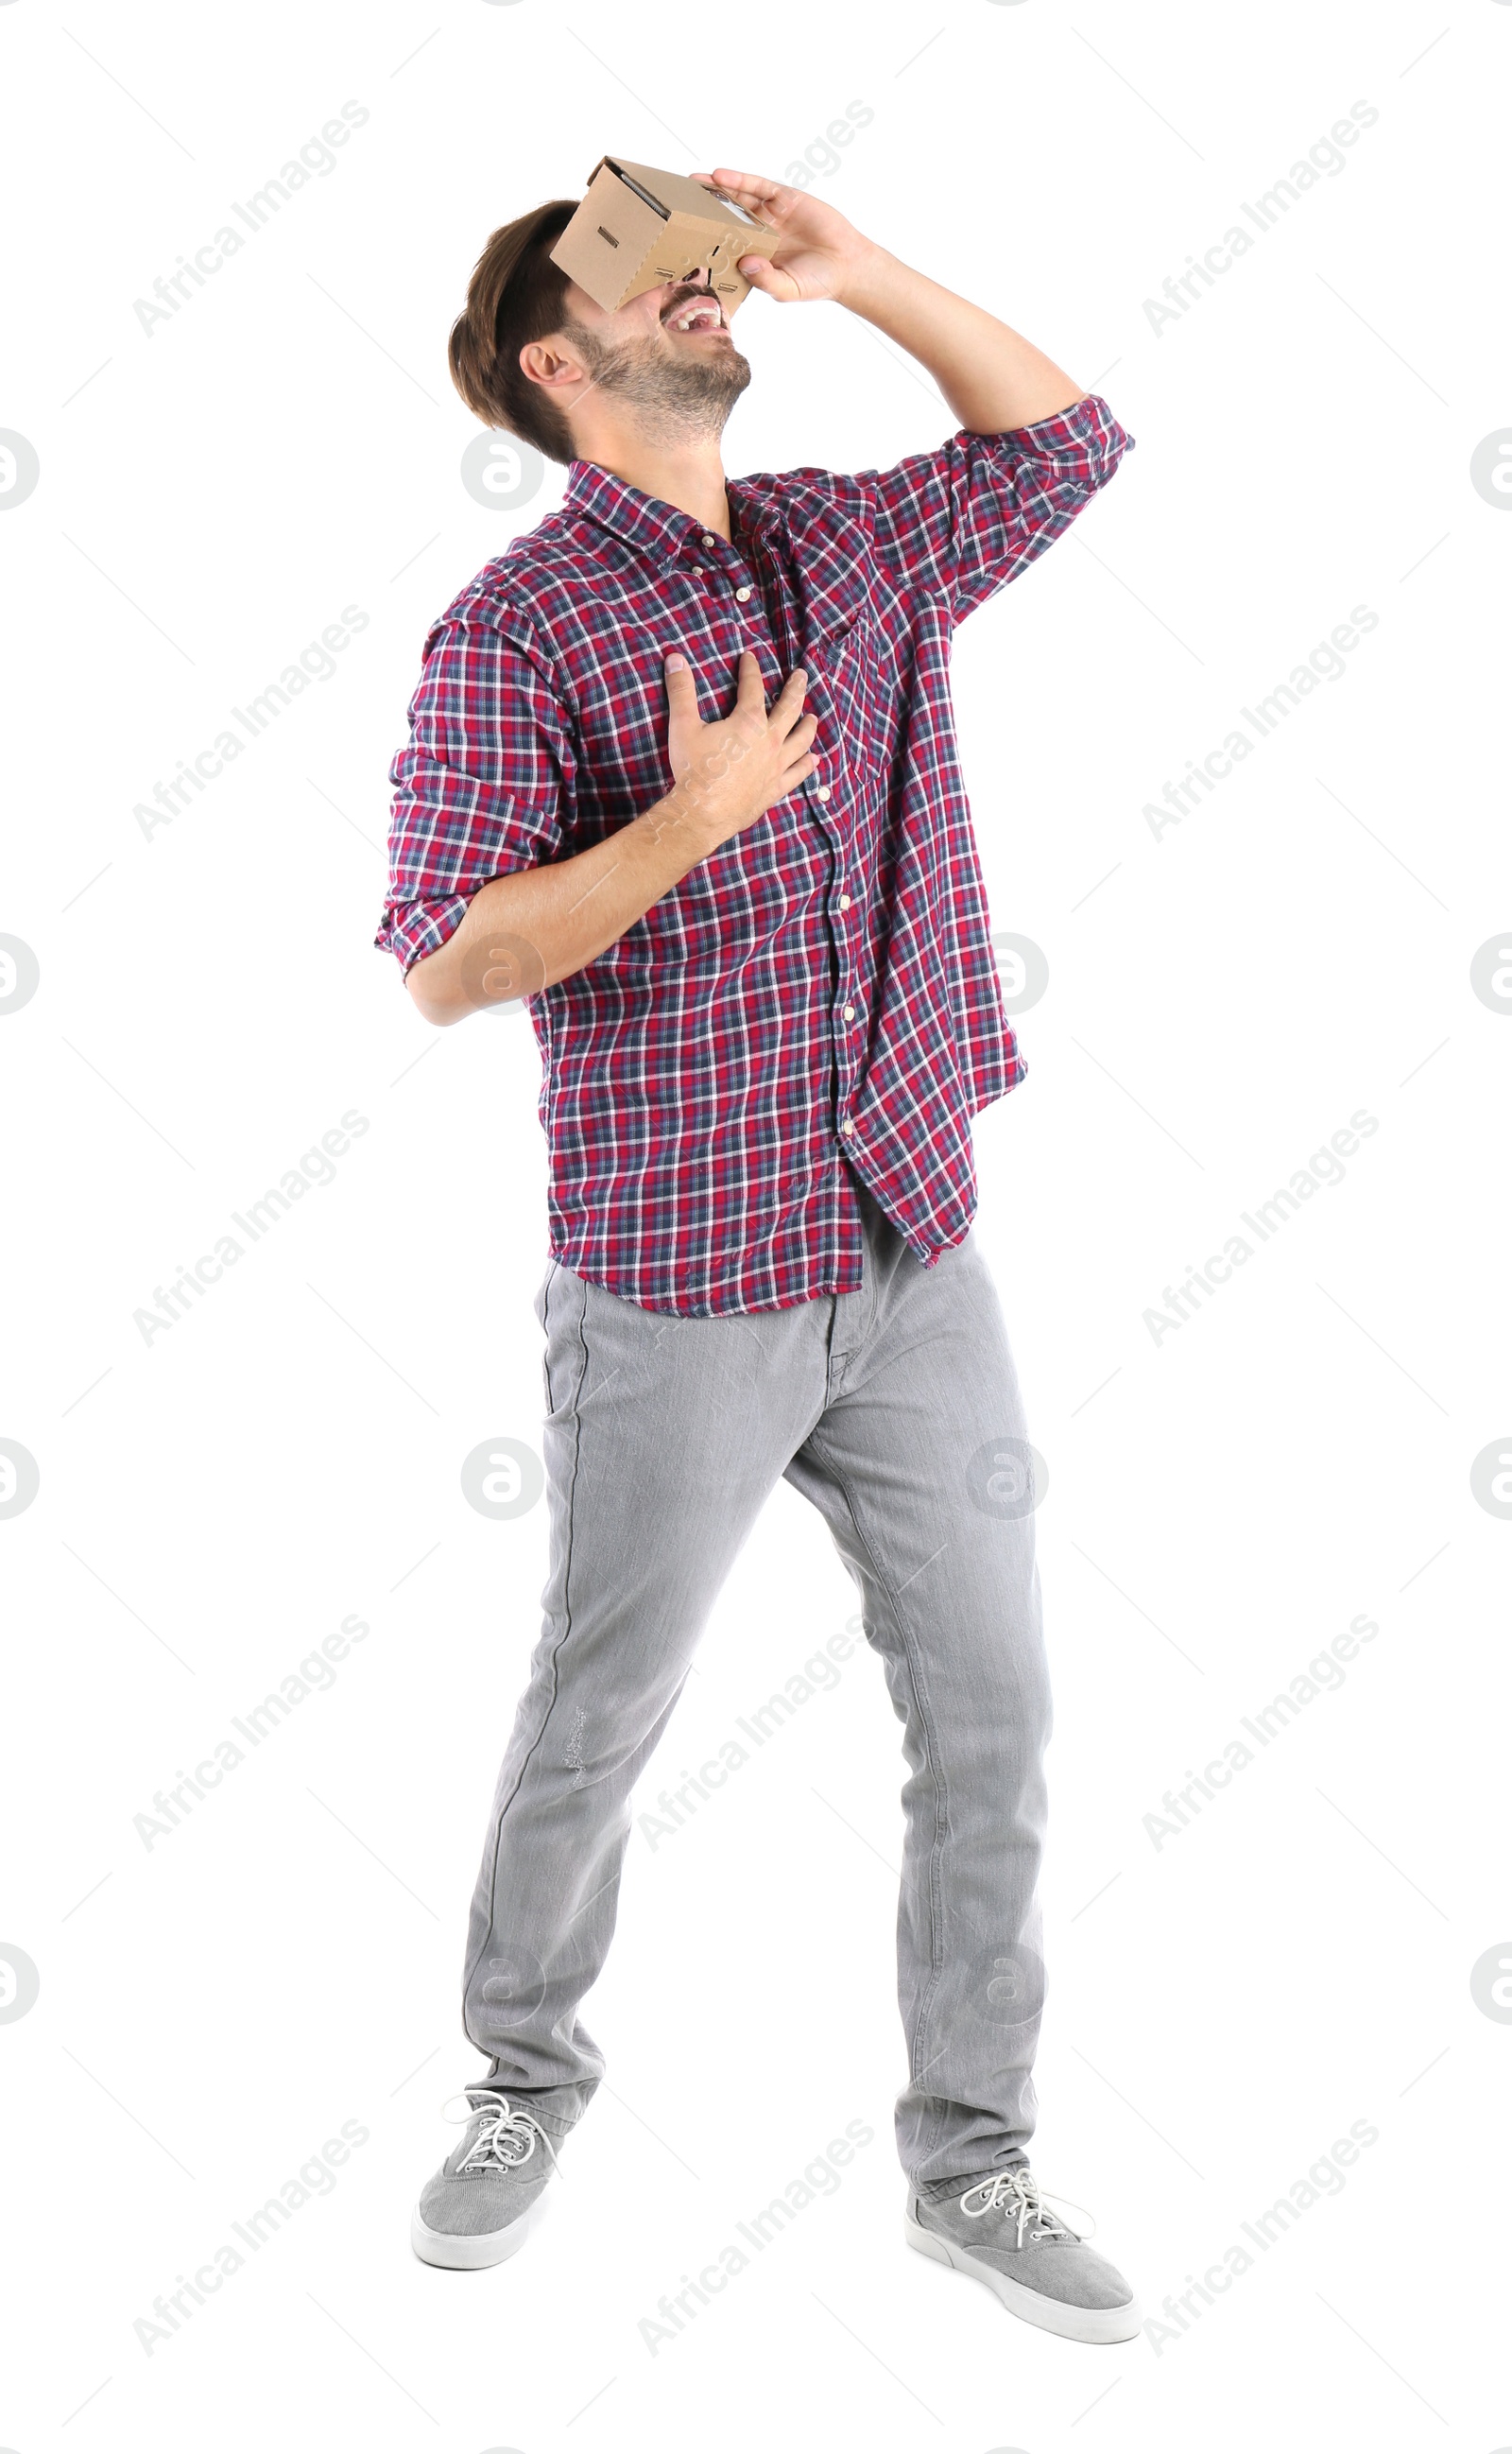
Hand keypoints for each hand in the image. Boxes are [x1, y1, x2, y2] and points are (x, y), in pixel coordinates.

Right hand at [660, 649, 816, 844]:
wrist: (703, 813)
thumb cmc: (693, 770)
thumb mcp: (682, 725)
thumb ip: (681, 690)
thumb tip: (675, 658)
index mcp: (749, 721)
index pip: (752, 687)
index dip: (750, 669)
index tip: (749, 658)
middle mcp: (769, 740)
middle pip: (789, 708)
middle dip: (795, 689)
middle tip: (801, 676)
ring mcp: (776, 765)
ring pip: (801, 740)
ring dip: (807, 726)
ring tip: (812, 717)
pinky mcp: (775, 788)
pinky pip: (798, 774)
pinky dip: (807, 765)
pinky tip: (814, 759)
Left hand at [696, 168, 880, 305]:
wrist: (847, 265)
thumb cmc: (817, 282)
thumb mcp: (788, 289)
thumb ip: (766, 280)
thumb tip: (746, 262)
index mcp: (754, 255)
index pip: (723, 244)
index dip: (703, 239)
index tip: (679, 237)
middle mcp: (758, 232)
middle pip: (724, 216)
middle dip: (702, 208)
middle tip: (676, 200)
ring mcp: (771, 214)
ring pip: (738, 197)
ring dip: (716, 189)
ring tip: (692, 182)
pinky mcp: (785, 198)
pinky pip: (759, 186)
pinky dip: (740, 179)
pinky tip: (721, 176)